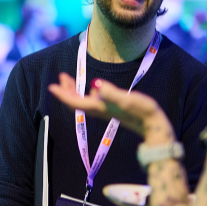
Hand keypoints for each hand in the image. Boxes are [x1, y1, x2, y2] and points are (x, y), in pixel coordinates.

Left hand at [48, 73, 173, 143]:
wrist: (154, 128)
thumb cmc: (143, 113)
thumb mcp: (128, 100)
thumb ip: (112, 93)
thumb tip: (95, 84)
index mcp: (100, 107)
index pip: (76, 102)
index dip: (63, 94)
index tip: (51, 86)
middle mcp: (100, 110)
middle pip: (76, 102)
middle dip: (66, 91)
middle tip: (60, 77)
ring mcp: (106, 111)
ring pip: (83, 102)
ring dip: (74, 92)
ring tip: (68, 80)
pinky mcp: (113, 111)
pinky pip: (92, 102)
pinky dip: (86, 94)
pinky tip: (91, 89)